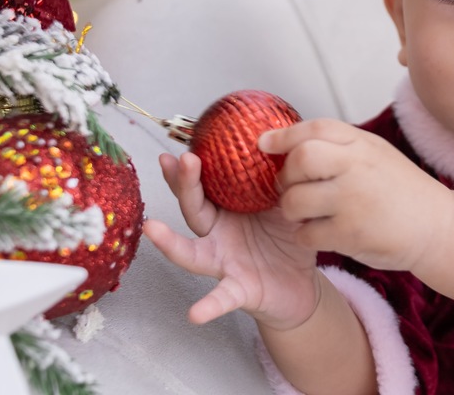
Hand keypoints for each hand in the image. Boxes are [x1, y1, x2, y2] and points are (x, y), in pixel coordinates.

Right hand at [144, 151, 319, 330]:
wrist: (301, 284)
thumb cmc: (287, 237)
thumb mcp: (286, 202)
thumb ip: (281, 176)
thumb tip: (283, 138)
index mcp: (228, 209)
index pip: (205, 184)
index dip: (191, 166)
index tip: (183, 145)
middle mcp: (217, 235)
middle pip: (194, 209)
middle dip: (183, 185)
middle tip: (177, 160)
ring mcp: (223, 263)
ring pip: (193, 253)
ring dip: (170, 242)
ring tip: (152, 228)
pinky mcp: (238, 290)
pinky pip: (221, 298)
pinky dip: (209, 305)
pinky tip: (195, 314)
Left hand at [259, 119, 453, 271]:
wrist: (438, 227)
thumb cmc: (402, 190)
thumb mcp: (376, 154)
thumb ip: (340, 146)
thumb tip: (291, 143)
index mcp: (363, 144)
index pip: (316, 129)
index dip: (284, 134)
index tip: (264, 143)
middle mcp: (358, 167)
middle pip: (300, 159)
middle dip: (285, 175)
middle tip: (289, 186)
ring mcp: (354, 200)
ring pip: (295, 201)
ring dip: (290, 209)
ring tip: (303, 213)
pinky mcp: (351, 234)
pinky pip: (306, 234)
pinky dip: (304, 236)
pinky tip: (317, 233)